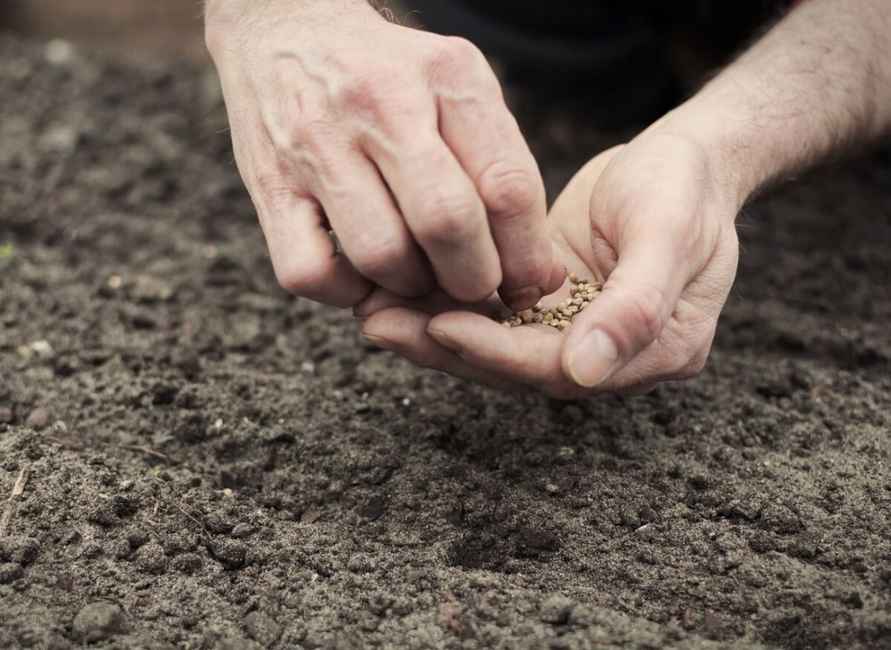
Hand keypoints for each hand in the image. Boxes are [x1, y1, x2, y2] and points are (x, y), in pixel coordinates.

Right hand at [205, 0, 561, 308]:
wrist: (285, 28)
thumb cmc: (390, 75)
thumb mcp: (457, 88)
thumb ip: (502, 167)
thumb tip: (540, 274)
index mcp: (445, 77)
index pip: (507, 184)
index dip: (526, 255)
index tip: (527, 282)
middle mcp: (379, 106)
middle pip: (446, 224)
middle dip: (474, 279)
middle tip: (474, 285)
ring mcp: (317, 145)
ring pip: (381, 256)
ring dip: (412, 288)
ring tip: (418, 273)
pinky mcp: (268, 184)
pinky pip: (309, 272)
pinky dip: (345, 292)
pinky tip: (360, 274)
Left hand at [355, 131, 740, 397]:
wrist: (683, 159)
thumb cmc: (685, 187)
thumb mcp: (671, 234)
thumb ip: (636, 306)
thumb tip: (585, 372)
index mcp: (656, 352)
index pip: (562, 367)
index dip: (499, 352)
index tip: (441, 327)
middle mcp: (610, 354)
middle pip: (517, 366)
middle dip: (447, 347)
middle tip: (380, 324)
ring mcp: (577, 331)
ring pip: (497, 344)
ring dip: (435, 330)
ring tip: (373, 309)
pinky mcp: (550, 306)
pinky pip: (494, 314)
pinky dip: (449, 303)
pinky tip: (401, 289)